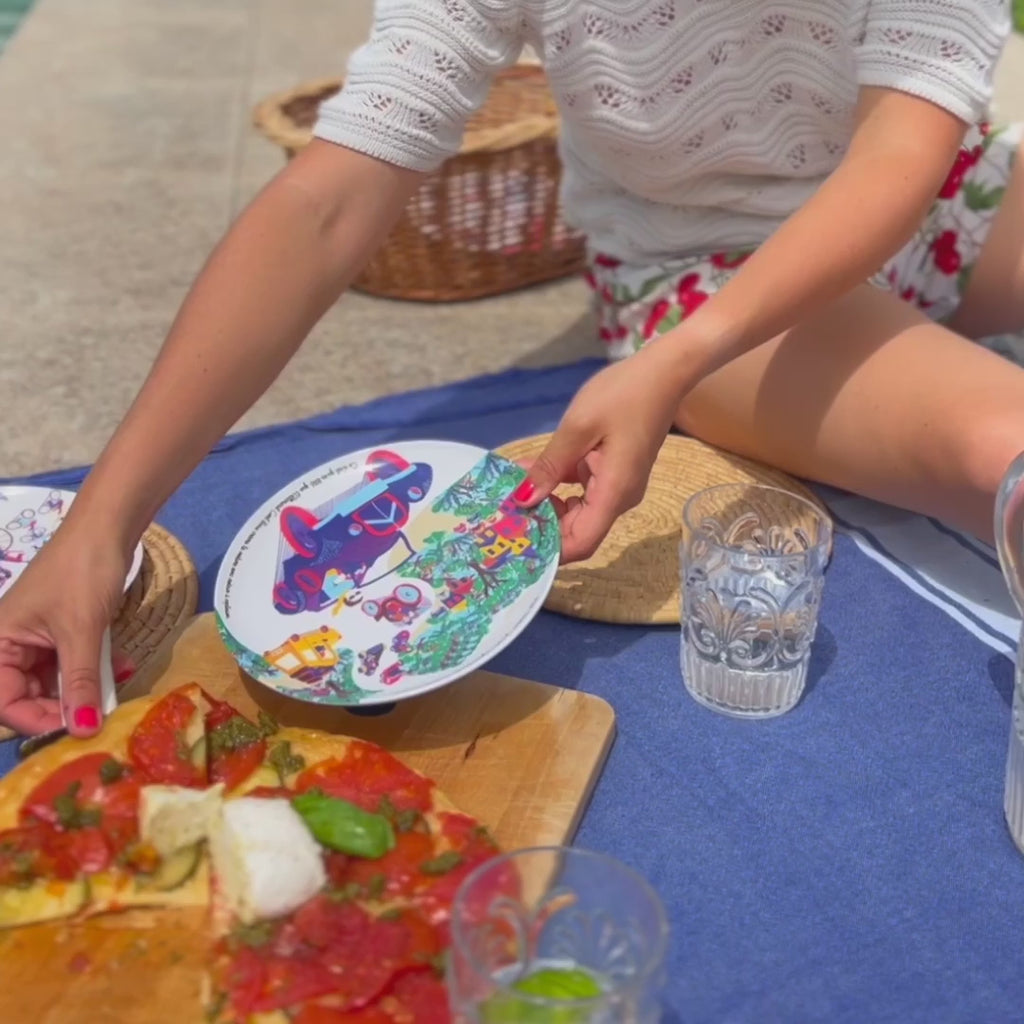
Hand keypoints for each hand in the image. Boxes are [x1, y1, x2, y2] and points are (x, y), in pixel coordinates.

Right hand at [0, 524, 131, 736]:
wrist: (107, 529)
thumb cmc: (82, 573)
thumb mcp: (81, 631)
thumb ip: (80, 682)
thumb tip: (83, 729)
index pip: (3, 700)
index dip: (35, 720)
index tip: (76, 729)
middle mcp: (10, 644)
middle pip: (28, 696)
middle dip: (65, 707)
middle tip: (101, 716)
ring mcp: (37, 639)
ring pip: (55, 682)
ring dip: (86, 688)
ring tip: (116, 689)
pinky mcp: (62, 632)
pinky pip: (73, 664)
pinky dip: (95, 670)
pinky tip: (121, 668)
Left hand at [515, 343, 687, 561]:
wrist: (664, 371)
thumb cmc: (623, 395)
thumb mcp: (577, 428)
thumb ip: (550, 466)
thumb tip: (523, 500)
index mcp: (614, 493)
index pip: (582, 543)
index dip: (550, 550)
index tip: (516, 538)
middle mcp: (619, 498)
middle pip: (578, 531)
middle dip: (542, 526)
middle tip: (505, 512)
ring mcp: (619, 486)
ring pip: (579, 512)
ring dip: (547, 505)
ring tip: (513, 490)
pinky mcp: (616, 473)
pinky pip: (584, 492)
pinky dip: (559, 487)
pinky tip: (534, 471)